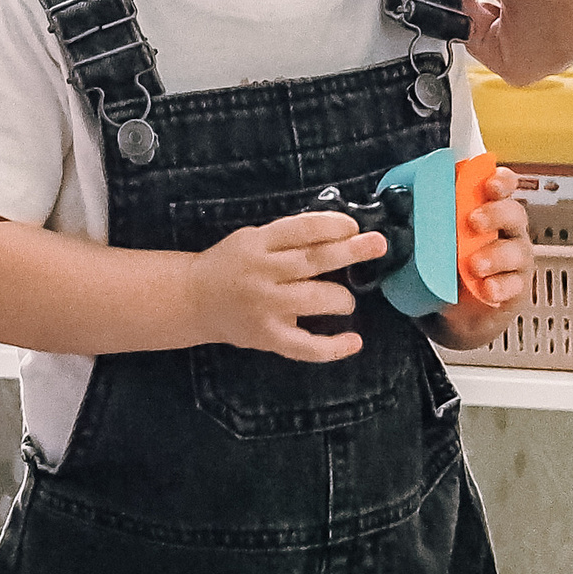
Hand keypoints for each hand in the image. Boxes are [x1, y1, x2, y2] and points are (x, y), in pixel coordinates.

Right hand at [188, 210, 389, 359]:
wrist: (193, 300)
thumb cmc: (232, 264)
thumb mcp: (252, 238)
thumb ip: (288, 237)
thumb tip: (340, 234)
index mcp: (258, 243)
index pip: (302, 229)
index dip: (333, 226)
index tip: (354, 227)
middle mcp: (263, 273)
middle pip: (314, 260)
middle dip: (351, 252)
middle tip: (379, 244)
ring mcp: (266, 307)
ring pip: (315, 300)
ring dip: (342, 299)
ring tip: (347, 301)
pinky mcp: (268, 337)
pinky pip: (305, 346)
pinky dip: (333, 347)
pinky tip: (355, 341)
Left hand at [430, 162, 531, 346]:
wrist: (456, 312)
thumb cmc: (448, 265)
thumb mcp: (435, 240)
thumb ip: (420, 223)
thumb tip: (385, 214)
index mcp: (487, 210)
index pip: (501, 187)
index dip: (500, 181)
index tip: (488, 184)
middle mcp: (506, 231)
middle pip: (513, 213)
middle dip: (495, 213)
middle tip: (473, 221)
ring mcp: (514, 259)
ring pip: (517, 251)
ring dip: (496, 255)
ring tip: (475, 264)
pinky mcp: (515, 287)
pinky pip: (514, 285)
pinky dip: (500, 286)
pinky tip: (487, 289)